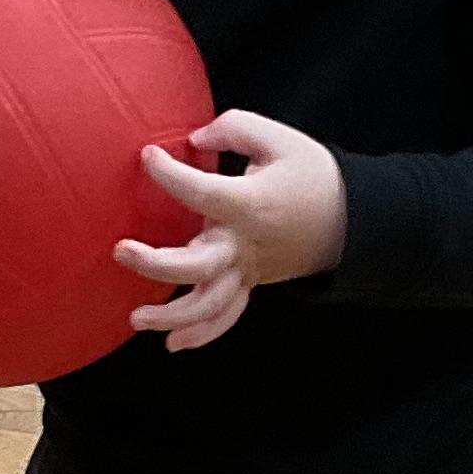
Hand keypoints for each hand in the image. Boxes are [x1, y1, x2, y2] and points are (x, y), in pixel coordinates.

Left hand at [119, 109, 347, 353]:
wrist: (351, 218)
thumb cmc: (312, 174)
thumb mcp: (277, 138)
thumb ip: (232, 130)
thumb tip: (193, 141)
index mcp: (249, 204)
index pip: (198, 192)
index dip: (167, 173)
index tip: (149, 156)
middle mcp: (244, 244)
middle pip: (195, 266)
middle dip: (154, 264)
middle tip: (121, 250)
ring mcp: (248, 270)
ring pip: (208, 305)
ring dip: (171, 316)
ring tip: (135, 318)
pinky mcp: (252, 282)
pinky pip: (227, 316)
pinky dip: (201, 334)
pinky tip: (172, 344)